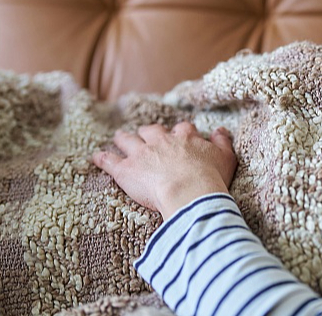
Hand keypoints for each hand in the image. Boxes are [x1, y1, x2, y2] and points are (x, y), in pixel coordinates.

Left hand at [92, 122, 237, 219]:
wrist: (190, 192)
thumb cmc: (210, 177)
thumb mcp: (226, 158)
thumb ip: (223, 142)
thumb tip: (221, 131)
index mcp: (185, 137)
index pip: (181, 129)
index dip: (179, 133)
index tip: (178, 136)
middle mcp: (161, 141)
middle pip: (151, 131)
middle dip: (148, 133)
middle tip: (146, 136)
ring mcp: (142, 154)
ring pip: (128, 140)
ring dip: (123, 139)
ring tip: (119, 137)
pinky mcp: (126, 169)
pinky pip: (110, 160)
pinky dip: (102, 158)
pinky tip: (96, 157)